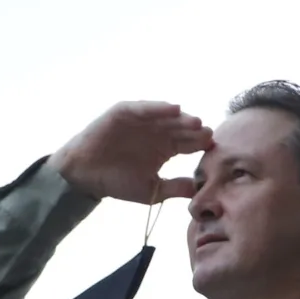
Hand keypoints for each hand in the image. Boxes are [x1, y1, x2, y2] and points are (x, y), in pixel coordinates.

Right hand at [49, 102, 212, 204]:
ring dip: (181, 118)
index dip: (200, 145)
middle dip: (194, 130)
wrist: (86, 176)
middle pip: (181, 128)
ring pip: (166, 117)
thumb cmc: (117, 182)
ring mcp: (142, 121)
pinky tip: (173, 109)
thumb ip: (175, 188)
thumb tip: (199, 191)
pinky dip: (158, 107)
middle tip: (208, 134)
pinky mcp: (125, 112)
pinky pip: (144, 108)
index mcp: (166, 149)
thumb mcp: (151, 190)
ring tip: (196, 122)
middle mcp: (157, 132)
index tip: (213, 149)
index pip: (188, 144)